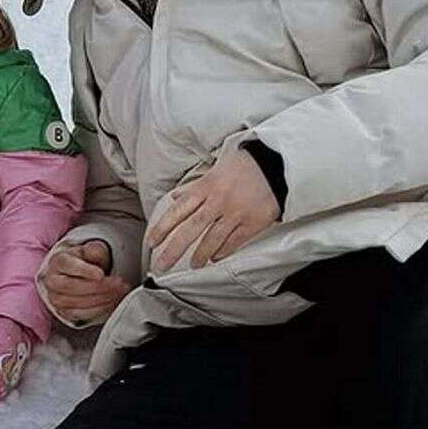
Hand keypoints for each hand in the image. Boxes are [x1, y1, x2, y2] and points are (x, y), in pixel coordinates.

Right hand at [42, 239, 130, 325]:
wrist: (77, 276)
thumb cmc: (84, 262)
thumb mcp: (91, 250)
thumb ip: (94, 251)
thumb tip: (97, 254)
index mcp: (58, 262)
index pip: (68, 265)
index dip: (85, 271)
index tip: (101, 275)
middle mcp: (52, 281)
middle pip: (72, 287)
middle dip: (99, 287)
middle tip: (119, 283)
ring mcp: (56, 299)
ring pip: (77, 303)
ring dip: (102, 299)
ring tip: (119, 292)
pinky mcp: (64, 312)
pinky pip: (82, 314)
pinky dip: (100, 309)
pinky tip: (112, 302)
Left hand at [145, 144, 279, 272]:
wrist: (275, 163)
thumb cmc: (244, 166)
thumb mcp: (215, 170)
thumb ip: (194, 187)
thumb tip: (175, 197)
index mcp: (205, 188)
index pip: (178, 211)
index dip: (163, 228)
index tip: (152, 242)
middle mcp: (217, 201)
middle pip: (190, 229)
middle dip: (173, 249)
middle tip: (161, 265)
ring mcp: (235, 213)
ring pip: (212, 239)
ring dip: (200, 255)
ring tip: (194, 264)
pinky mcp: (253, 222)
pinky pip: (234, 242)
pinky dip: (223, 251)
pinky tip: (216, 258)